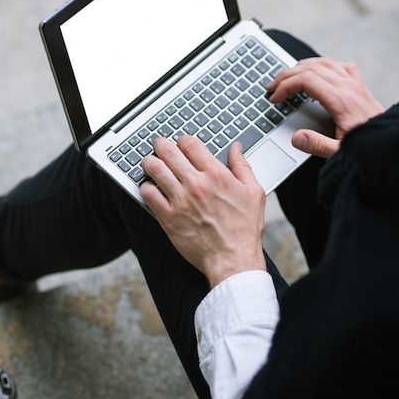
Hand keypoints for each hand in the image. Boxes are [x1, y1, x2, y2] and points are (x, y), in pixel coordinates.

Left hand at [140, 136, 266, 288]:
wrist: (233, 258)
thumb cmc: (244, 229)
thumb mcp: (253, 192)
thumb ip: (242, 166)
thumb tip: (235, 148)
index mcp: (216, 174)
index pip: (190, 144)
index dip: (182, 140)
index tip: (181, 144)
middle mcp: (195, 184)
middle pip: (168, 152)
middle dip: (160, 145)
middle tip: (158, 146)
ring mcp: (180, 200)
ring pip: (154, 169)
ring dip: (149, 162)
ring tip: (148, 163)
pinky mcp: (168, 218)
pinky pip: (148, 194)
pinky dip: (145, 187)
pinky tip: (149, 188)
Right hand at [267, 57, 384, 157]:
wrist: (393, 145)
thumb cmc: (369, 148)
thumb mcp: (340, 153)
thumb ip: (316, 145)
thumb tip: (295, 137)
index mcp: (342, 101)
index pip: (306, 80)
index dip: (285, 86)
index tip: (274, 98)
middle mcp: (349, 87)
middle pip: (311, 68)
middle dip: (287, 75)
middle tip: (272, 87)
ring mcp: (356, 84)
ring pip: (324, 62)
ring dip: (302, 67)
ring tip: (287, 78)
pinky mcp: (360, 86)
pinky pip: (340, 66)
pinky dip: (323, 66)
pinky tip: (317, 74)